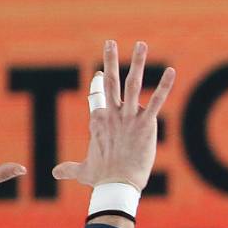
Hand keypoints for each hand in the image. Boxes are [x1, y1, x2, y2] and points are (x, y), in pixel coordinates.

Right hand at [52, 40, 175, 193]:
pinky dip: (165, 86)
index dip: (96, 84)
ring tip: (141, 44)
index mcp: (98, 121)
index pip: (96, 97)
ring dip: (137, 63)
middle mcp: (112, 114)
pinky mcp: (146, 123)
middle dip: (110, 60)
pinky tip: (172, 71)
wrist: (117, 185)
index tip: (98, 73)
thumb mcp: (82, 171)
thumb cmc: (101, 178)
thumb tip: (54, 173)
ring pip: (132, 84)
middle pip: (109, 81)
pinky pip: (158, 100)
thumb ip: (69, 169)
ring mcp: (129, 117)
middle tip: (110, 42)